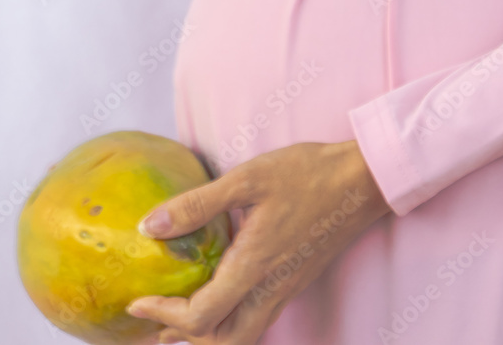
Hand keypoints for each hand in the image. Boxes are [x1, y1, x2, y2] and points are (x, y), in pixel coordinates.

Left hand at [126, 139, 390, 344]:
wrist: (365, 180)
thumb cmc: (310, 174)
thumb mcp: (249, 179)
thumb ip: (198, 205)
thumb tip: (150, 226)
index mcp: (256, 266)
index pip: (202, 317)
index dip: (164, 316)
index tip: (137, 303)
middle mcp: (273, 287)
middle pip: (227, 342)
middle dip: (187, 339)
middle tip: (154, 323)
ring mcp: (288, 287)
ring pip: (245, 334)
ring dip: (208, 334)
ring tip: (177, 320)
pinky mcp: (296, 279)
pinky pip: (258, 316)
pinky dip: (229, 319)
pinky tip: (216, 294)